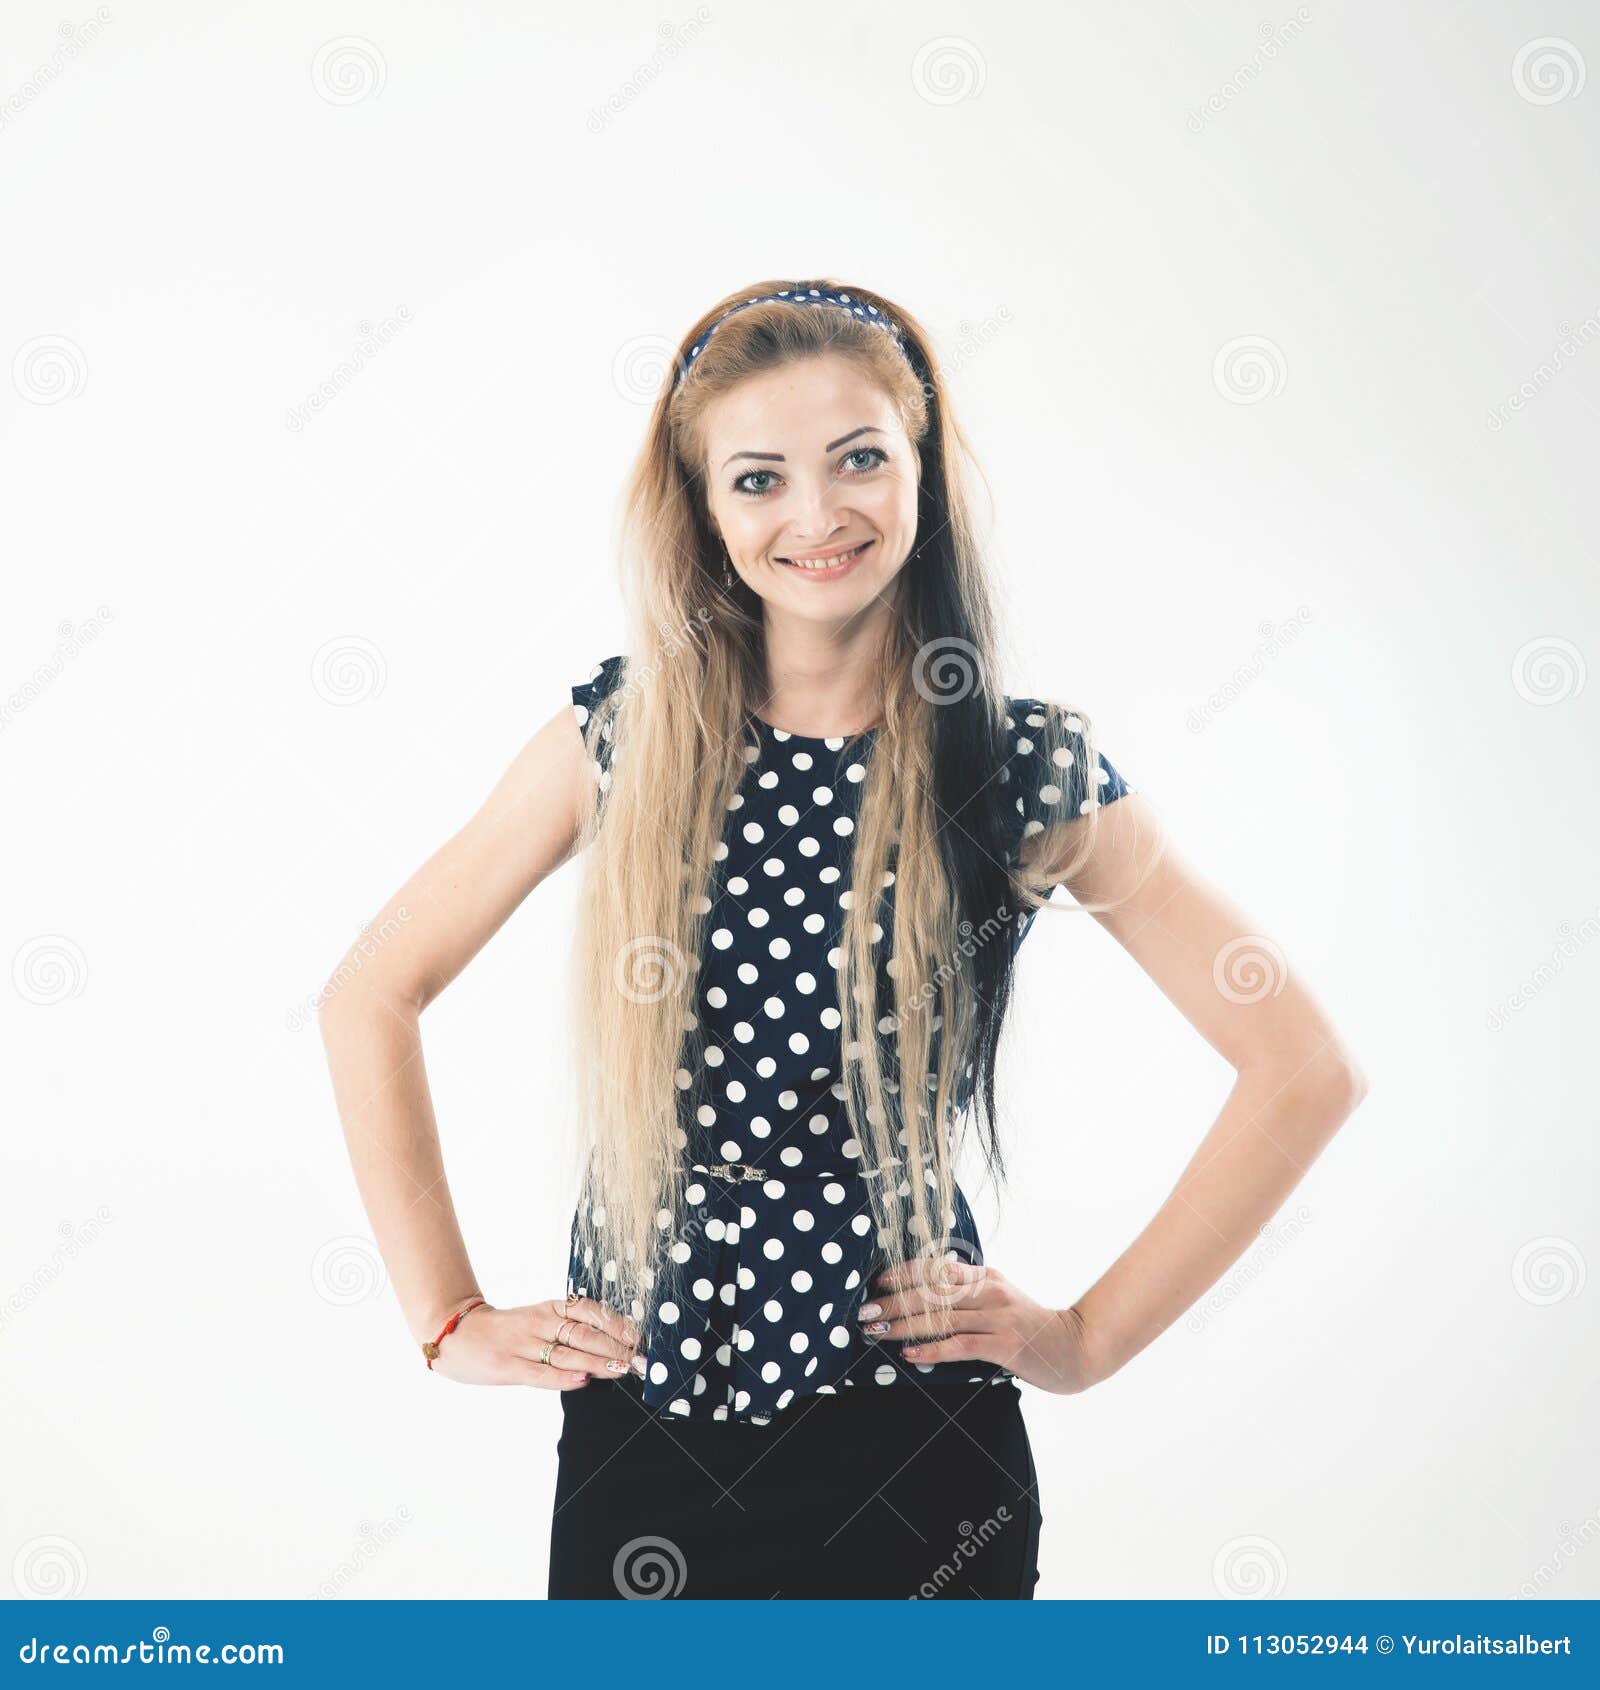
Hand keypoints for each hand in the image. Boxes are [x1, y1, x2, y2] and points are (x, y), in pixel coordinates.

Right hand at [429, 1295, 646, 1389]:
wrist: (455, 1333)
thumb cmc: (504, 1330)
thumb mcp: (538, 1319)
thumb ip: (567, 1328)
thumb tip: (610, 1343)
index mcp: (551, 1308)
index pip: (590, 1311)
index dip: (617, 1323)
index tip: (640, 1336)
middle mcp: (541, 1322)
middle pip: (585, 1333)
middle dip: (615, 1347)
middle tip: (640, 1359)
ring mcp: (524, 1344)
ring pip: (568, 1352)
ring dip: (598, 1361)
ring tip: (622, 1368)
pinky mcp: (509, 1366)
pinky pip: (542, 1373)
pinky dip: (564, 1376)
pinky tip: (584, 1379)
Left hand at [858, 1256, 1107, 1396]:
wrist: (1076, 1347)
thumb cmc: (1032, 1327)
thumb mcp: (1002, 1299)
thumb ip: (972, 1294)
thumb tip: (929, 1293)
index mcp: (987, 1277)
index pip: (938, 1268)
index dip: (905, 1272)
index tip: (878, 1280)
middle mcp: (991, 1291)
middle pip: (933, 1292)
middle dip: (895, 1301)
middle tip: (867, 1311)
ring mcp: (999, 1317)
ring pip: (942, 1318)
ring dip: (905, 1325)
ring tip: (879, 1331)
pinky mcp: (1005, 1344)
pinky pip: (960, 1345)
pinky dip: (932, 1349)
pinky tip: (910, 1353)